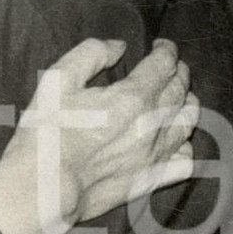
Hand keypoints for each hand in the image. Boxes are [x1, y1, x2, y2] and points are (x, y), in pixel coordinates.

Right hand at [0, 38, 197, 233]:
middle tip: (171, 66)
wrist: (44, 188)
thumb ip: (90, 54)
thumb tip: (118, 46)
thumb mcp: (58, 81)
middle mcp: (152, 125)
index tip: (161, 45)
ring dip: (188, 104)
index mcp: (132, 98)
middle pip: (180, 90)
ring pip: (188, 123)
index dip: (167, 50)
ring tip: (180, 97)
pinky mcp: (151, 179)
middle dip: (178, 72)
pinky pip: (185, 162)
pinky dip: (185, 146)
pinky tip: (176, 141)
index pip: (164, 65)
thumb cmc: (47, 134)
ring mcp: (155, 155)